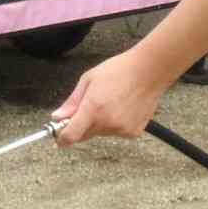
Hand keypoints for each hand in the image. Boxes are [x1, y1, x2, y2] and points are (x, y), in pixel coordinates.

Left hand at [51, 52, 167, 146]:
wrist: (149, 71)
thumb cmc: (119, 70)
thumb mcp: (88, 79)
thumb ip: (72, 101)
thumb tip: (57, 116)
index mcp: (92, 109)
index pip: (70, 136)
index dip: (62, 138)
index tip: (59, 135)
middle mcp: (106, 123)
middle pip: (84, 135)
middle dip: (81, 126)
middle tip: (90, 107)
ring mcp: (121, 129)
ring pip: (101, 133)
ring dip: (99, 123)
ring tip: (111, 102)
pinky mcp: (133, 132)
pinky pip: (116, 133)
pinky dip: (115, 124)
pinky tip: (122, 107)